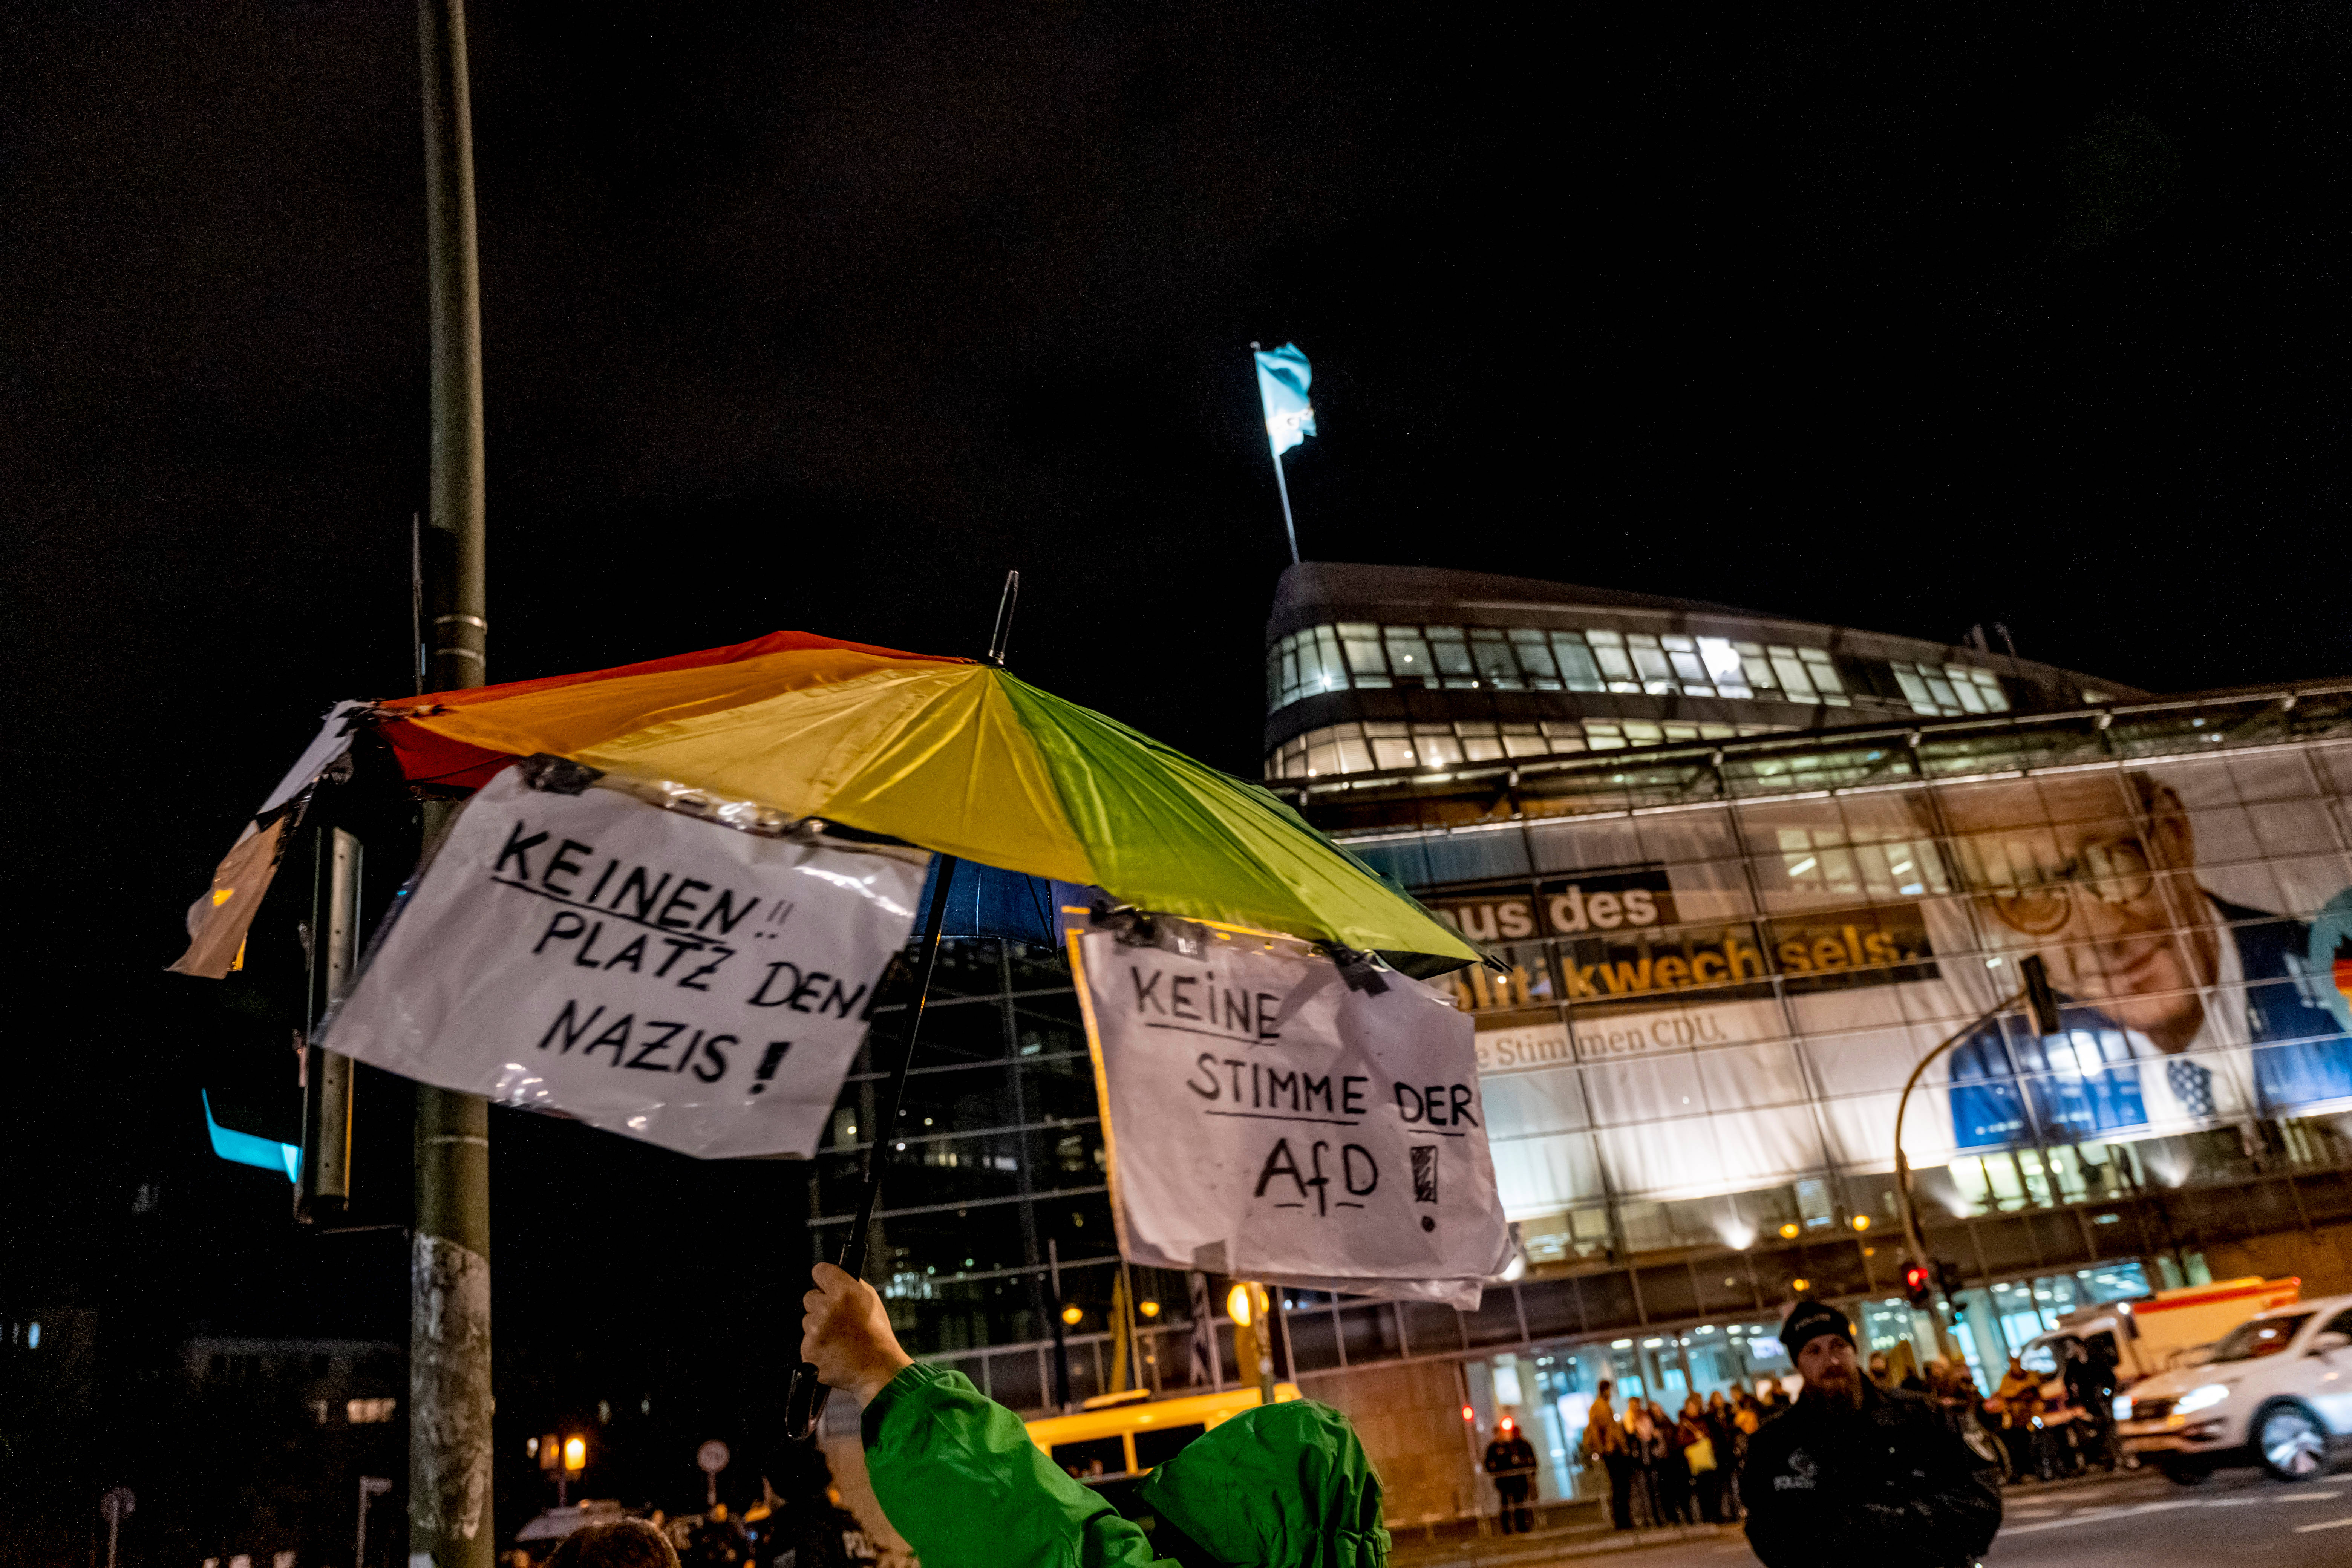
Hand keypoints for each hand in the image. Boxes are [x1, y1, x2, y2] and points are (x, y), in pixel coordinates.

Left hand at [800, 1261, 912, 1406]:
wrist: (878, 1368)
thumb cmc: (877, 1333)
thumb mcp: (871, 1299)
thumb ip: (849, 1285)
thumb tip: (831, 1278)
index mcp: (843, 1292)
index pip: (819, 1271)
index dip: (823, 1279)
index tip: (826, 1286)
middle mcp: (826, 1308)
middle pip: (809, 1298)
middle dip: (820, 1306)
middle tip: (838, 1319)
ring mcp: (815, 1331)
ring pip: (807, 1321)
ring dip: (818, 1328)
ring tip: (838, 1338)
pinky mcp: (808, 1351)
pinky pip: (806, 1343)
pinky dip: (817, 1347)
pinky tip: (833, 1351)